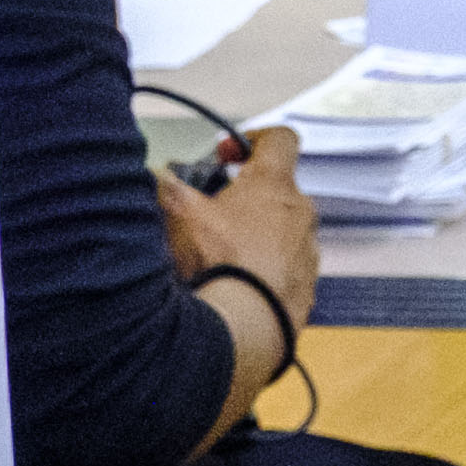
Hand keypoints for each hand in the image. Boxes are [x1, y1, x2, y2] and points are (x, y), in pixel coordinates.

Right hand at [155, 126, 316, 323]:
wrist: (243, 325)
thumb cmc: (218, 264)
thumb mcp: (178, 213)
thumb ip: (167, 184)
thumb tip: (158, 175)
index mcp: (275, 185)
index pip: (280, 139)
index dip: (253, 140)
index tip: (231, 155)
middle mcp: (300, 214)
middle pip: (277, 191)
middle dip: (246, 198)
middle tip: (213, 213)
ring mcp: (307, 253)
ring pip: (283, 233)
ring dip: (256, 238)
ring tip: (221, 258)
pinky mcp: (305, 289)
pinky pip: (285, 271)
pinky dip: (263, 274)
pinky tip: (236, 287)